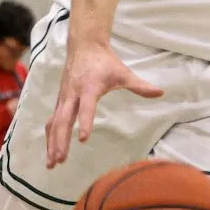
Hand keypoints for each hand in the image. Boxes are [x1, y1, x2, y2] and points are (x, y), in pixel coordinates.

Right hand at [45, 40, 163, 168]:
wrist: (84, 46)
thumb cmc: (105, 62)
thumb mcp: (123, 72)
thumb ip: (139, 85)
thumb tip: (160, 93)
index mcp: (89, 87)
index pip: (86, 107)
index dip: (85, 122)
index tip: (83, 139)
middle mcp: (72, 94)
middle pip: (63, 120)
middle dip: (61, 140)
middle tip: (60, 159)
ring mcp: (63, 98)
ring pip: (54, 123)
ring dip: (52, 143)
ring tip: (51, 164)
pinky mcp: (59, 100)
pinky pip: (52, 121)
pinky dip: (50, 137)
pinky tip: (50, 152)